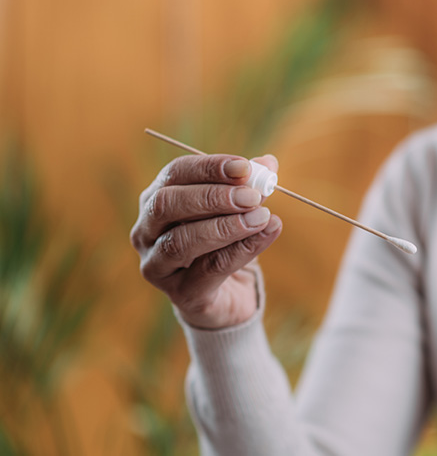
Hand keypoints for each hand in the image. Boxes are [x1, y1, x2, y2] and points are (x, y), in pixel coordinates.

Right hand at [129, 154, 282, 328]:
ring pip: (180, 241)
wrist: (227, 295)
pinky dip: (241, 250)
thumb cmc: (225, 243)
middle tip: (251, 196)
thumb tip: (268, 163)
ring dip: (225, 226)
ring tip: (261, 217)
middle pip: (166, 204)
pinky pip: (208, 269)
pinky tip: (266, 234)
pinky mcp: (181, 293)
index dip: (209, 168)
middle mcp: (146, 231)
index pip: (174, 173)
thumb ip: (249, 186)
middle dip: (212, 197)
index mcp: (156, 199)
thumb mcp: (238, 210)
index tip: (245, 167)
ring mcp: (156, 265)